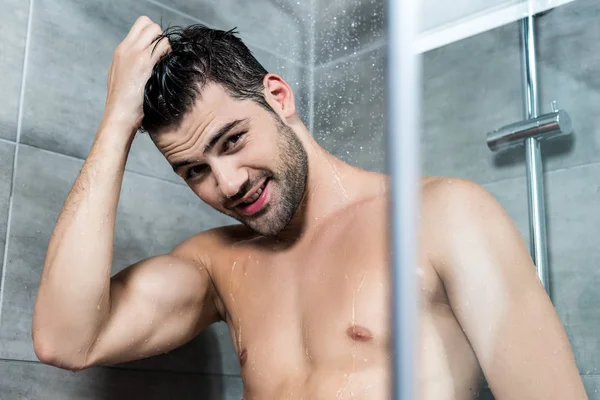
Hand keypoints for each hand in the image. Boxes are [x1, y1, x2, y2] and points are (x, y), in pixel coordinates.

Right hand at [102, 16, 169, 134]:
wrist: (119, 115)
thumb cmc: (124, 104)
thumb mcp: (123, 78)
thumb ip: (132, 66)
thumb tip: (149, 63)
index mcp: (121, 51)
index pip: (139, 25)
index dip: (152, 34)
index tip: (157, 50)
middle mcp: (126, 49)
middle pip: (147, 23)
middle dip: (159, 35)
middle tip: (163, 54)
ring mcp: (134, 55)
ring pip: (155, 31)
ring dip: (165, 44)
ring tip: (165, 61)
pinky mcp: (143, 64)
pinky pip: (162, 46)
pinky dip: (168, 52)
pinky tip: (167, 67)